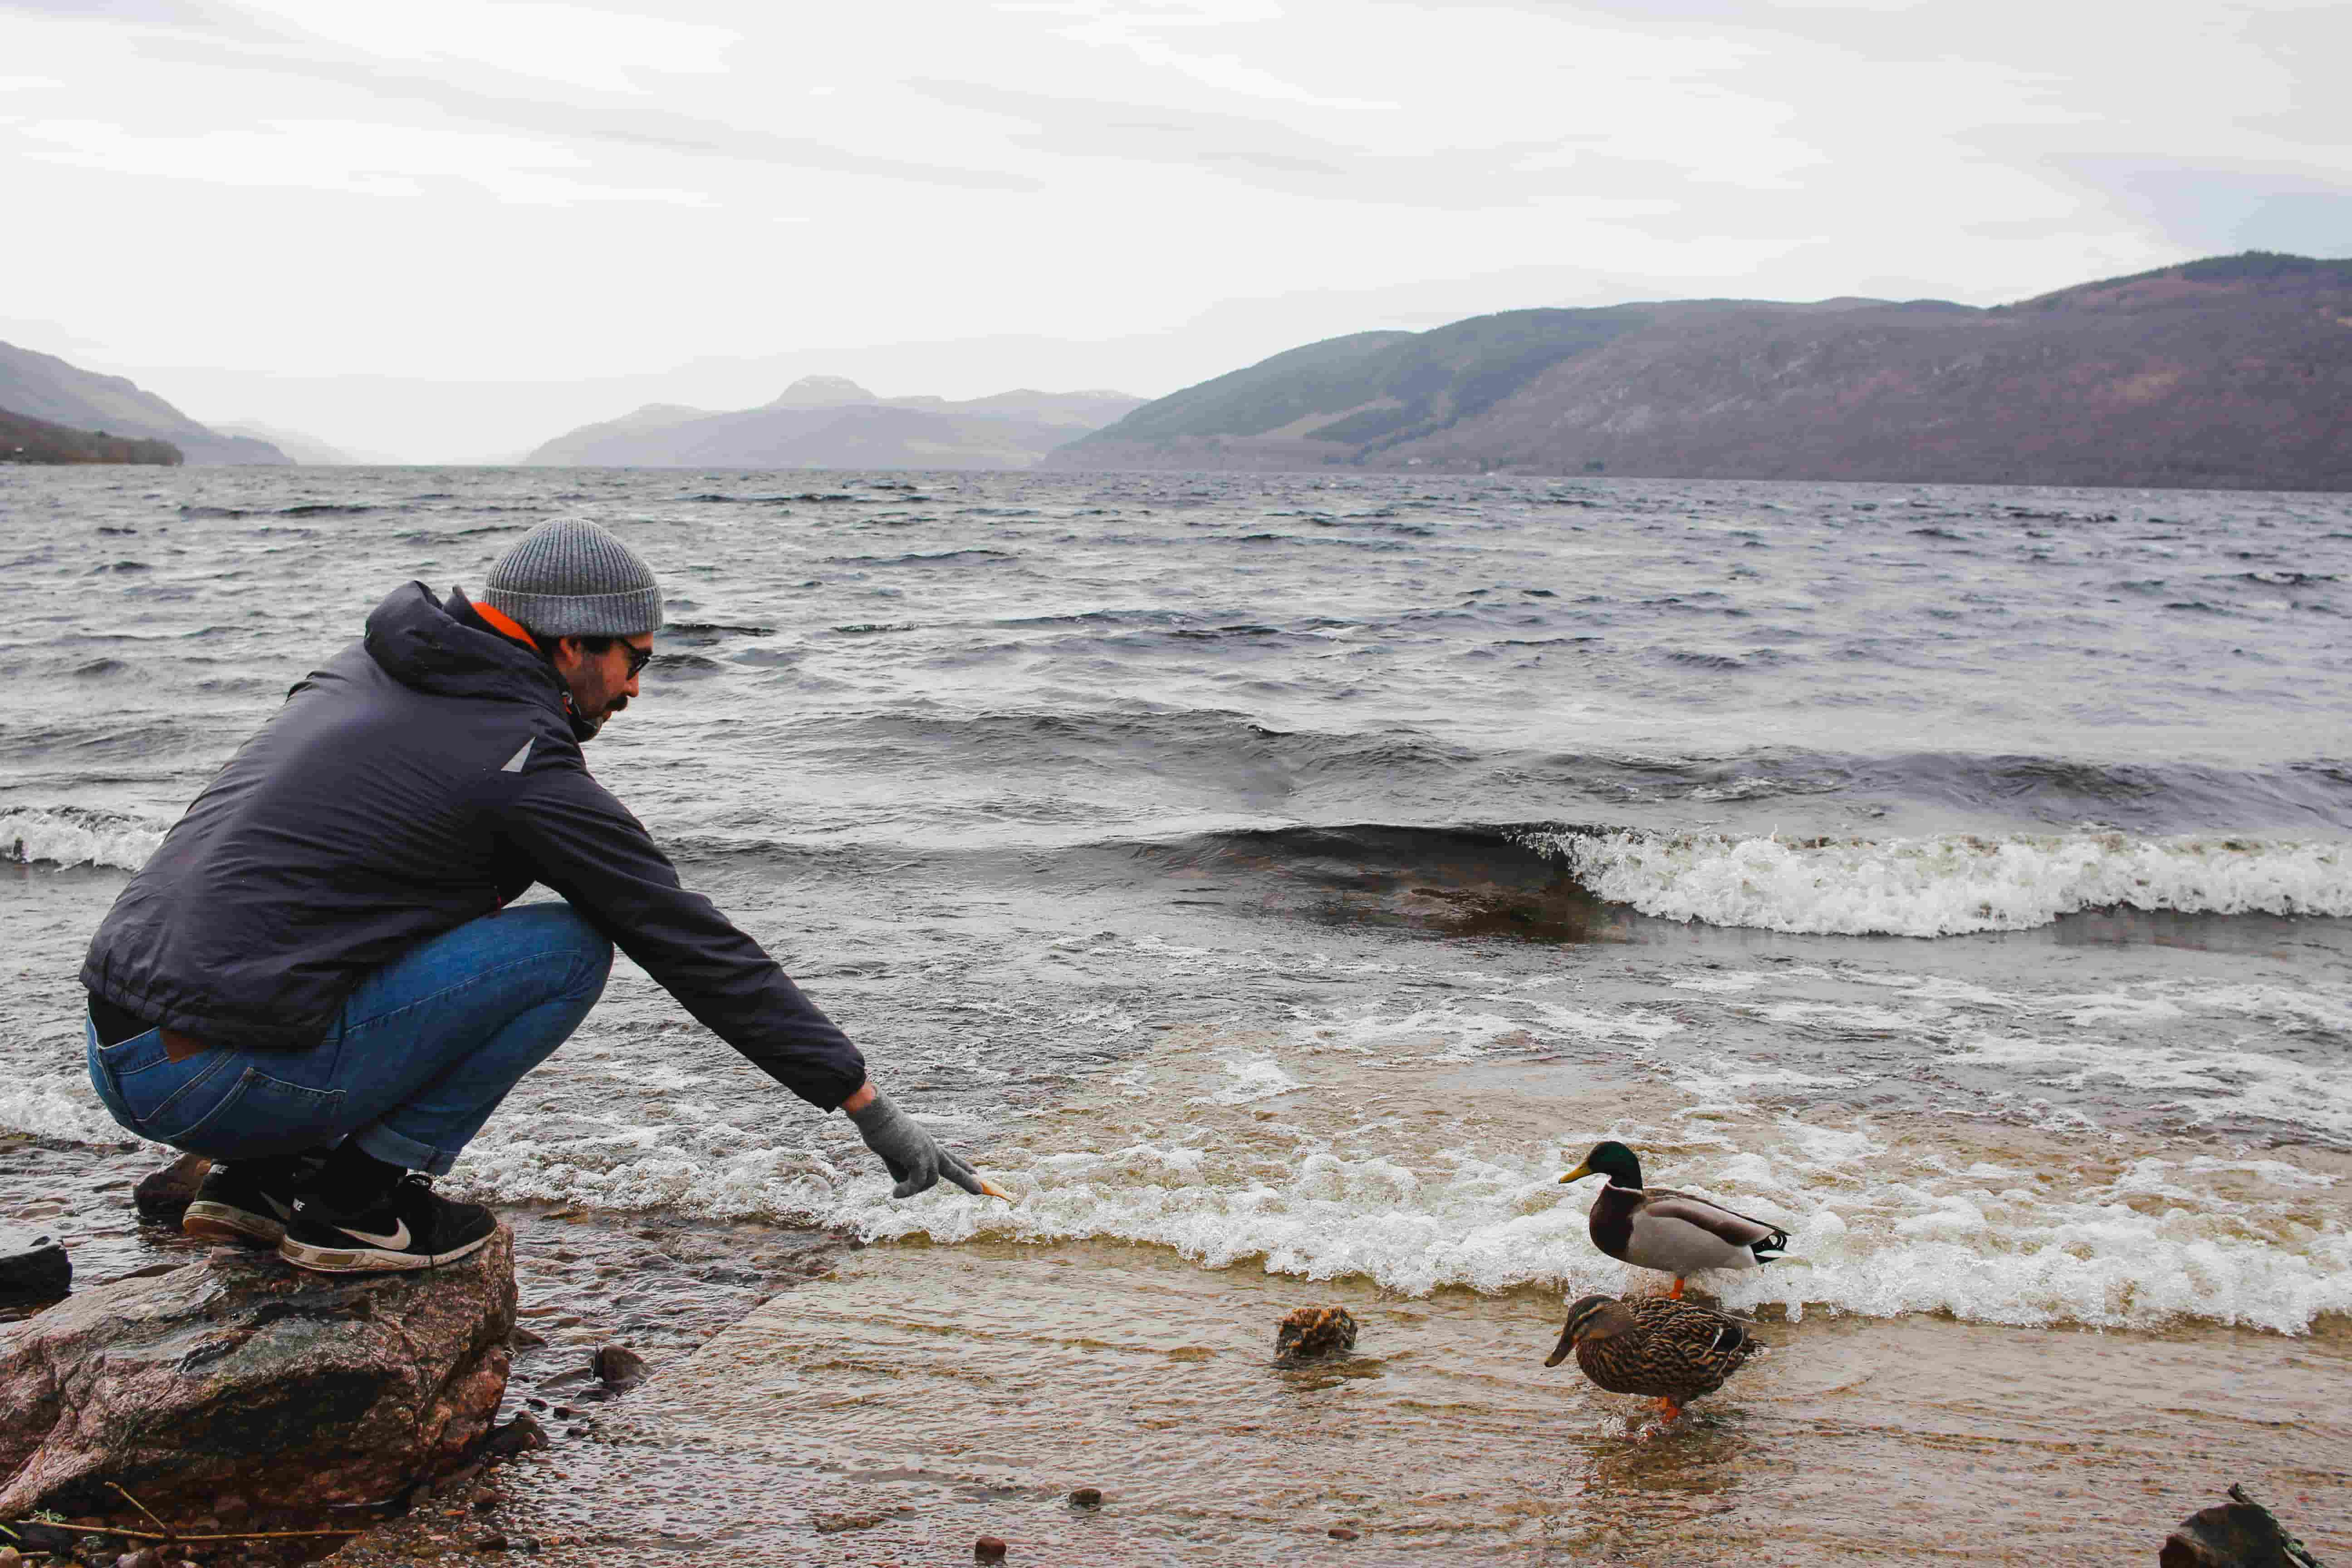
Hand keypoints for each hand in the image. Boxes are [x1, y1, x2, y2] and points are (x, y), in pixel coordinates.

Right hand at [844, 1086, 986, 1198]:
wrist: (877, 1116)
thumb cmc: (881, 1131)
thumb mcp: (893, 1152)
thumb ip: (903, 1167)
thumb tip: (907, 1185)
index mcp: (927, 1145)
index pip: (950, 1157)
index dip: (962, 1166)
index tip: (975, 1172)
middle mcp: (931, 1148)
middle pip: (953, 1169)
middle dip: (966, 1181)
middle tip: (981, 1191)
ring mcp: (927, 1152)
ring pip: (928, 1181)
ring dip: (912, 1188)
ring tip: (896, 1189)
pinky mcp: (919, 1157)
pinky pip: (916, 1182)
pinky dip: (906, 1190)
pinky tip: (895, 1193)